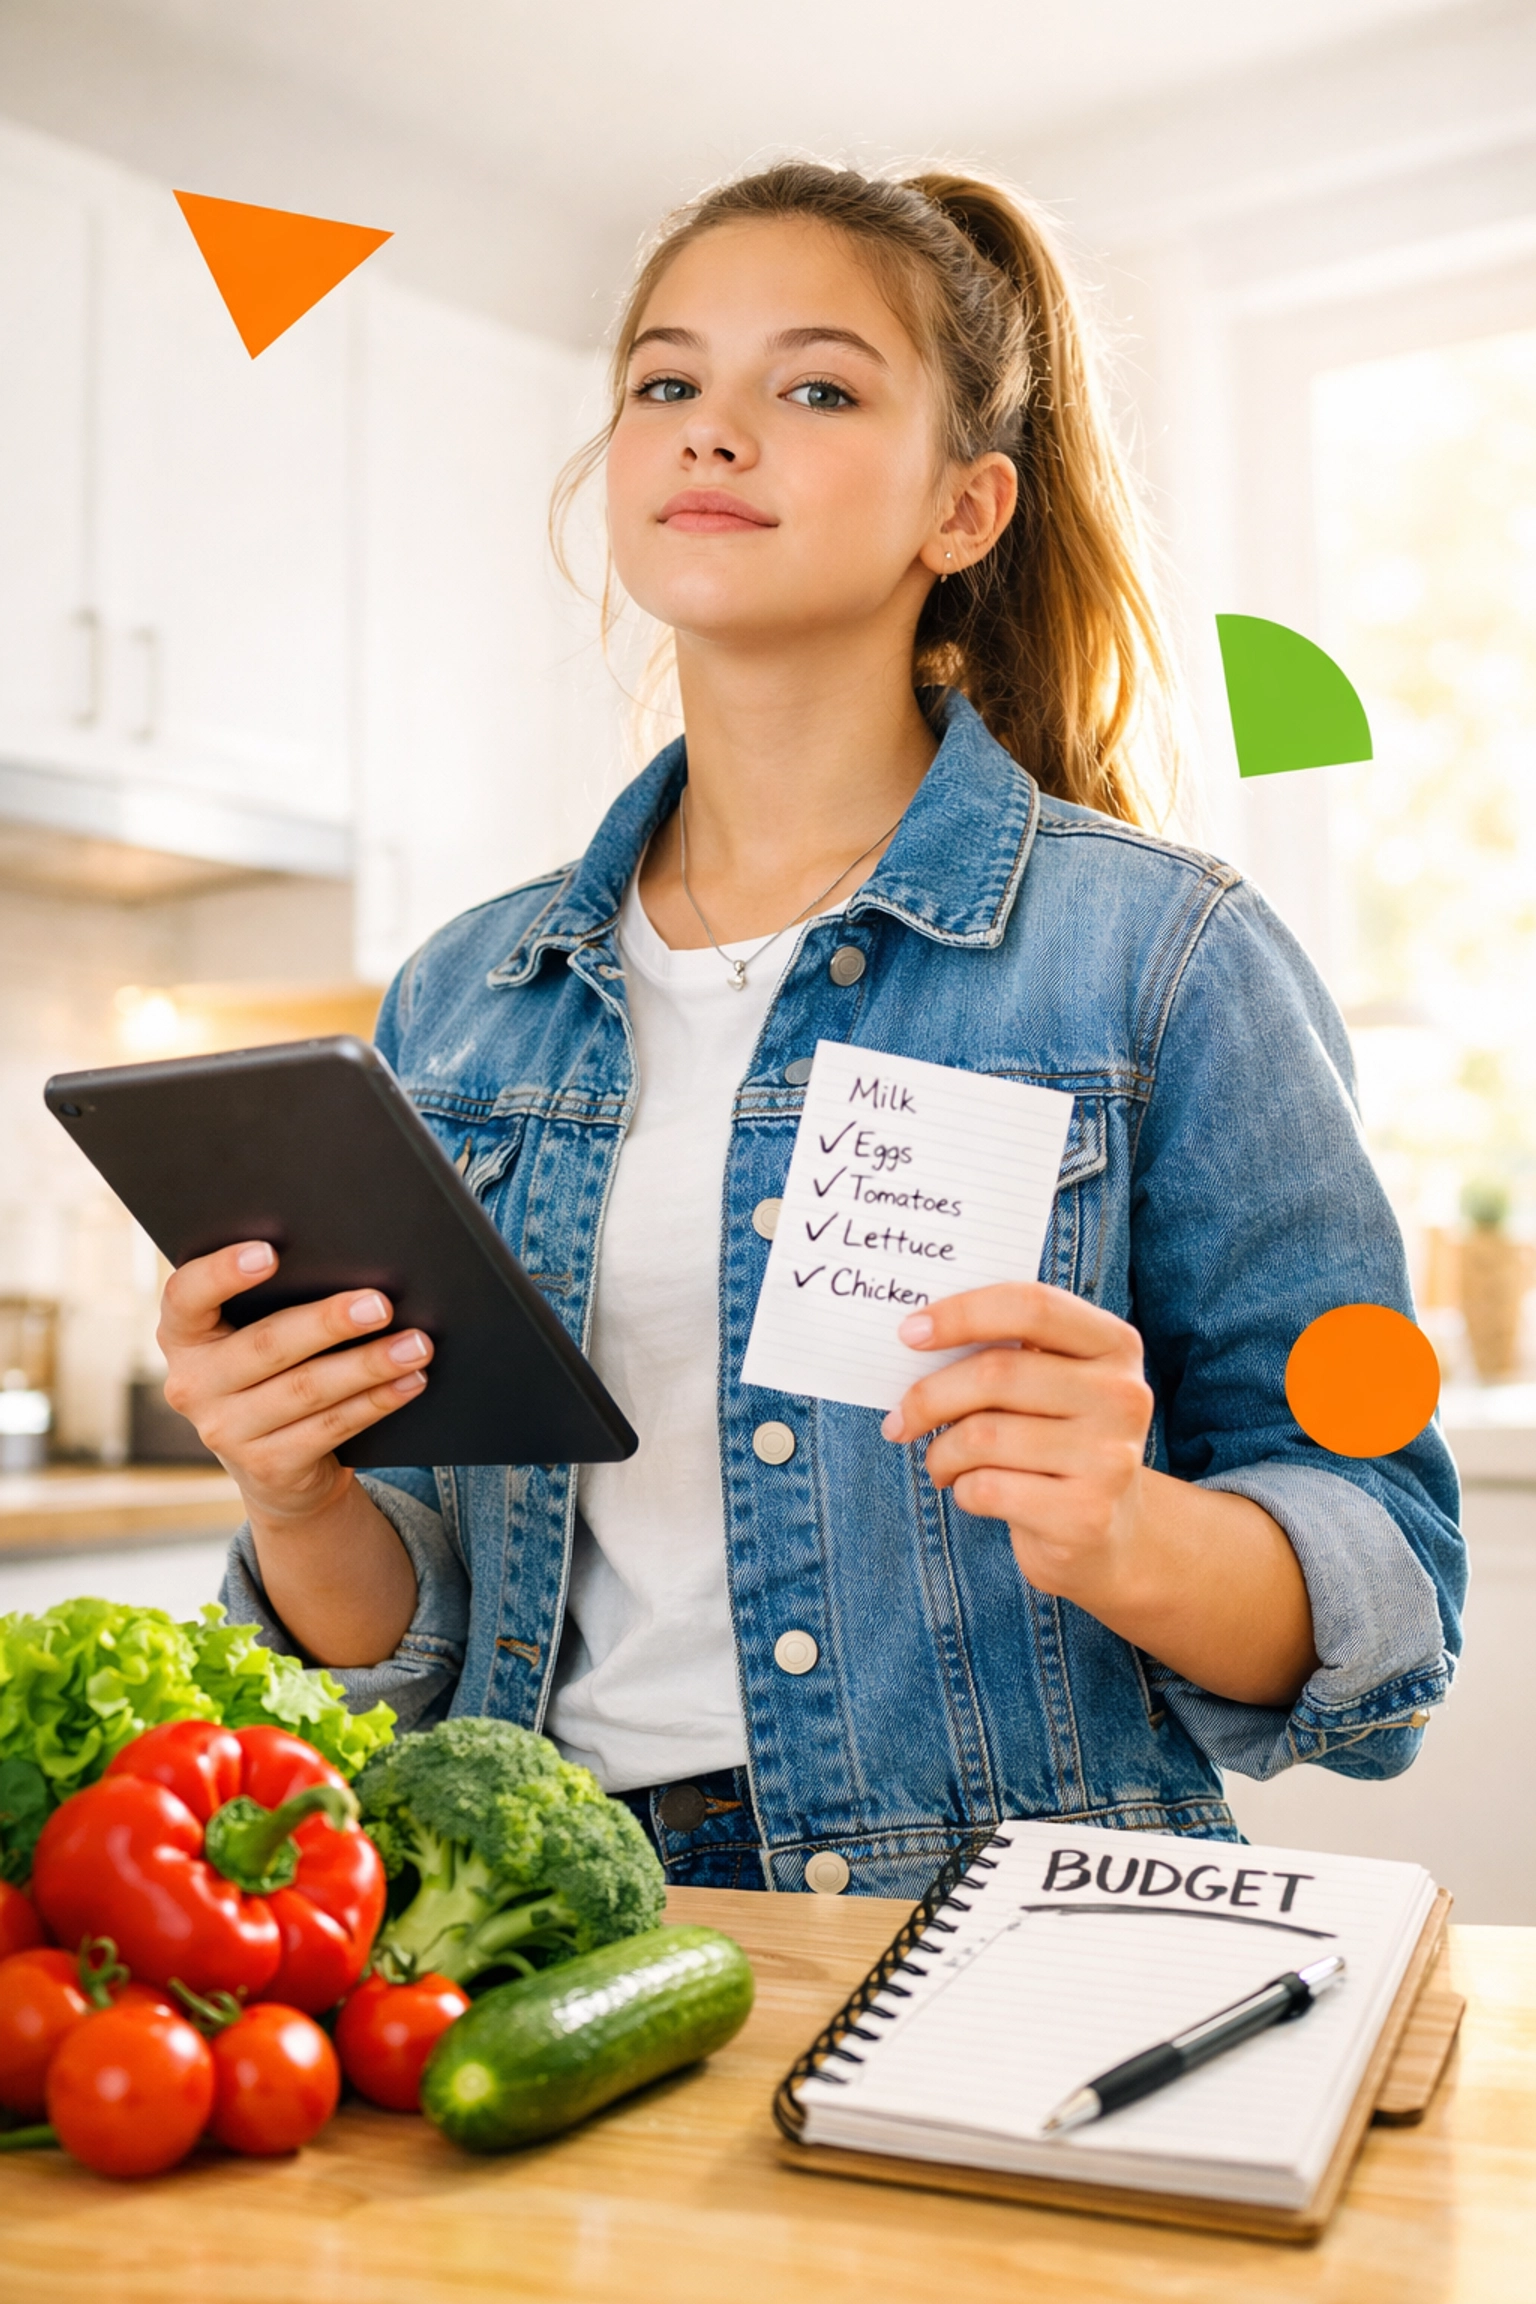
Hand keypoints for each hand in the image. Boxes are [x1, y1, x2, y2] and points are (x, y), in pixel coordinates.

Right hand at [159, 1243, 434, 1526]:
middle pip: (266, 1345)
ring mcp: (226, 1433)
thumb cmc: (273, 1375)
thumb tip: (353, 1270)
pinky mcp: (268, 1468)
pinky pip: (331, 1427)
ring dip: (369, 1364)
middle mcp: (192, 1385)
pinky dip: (377, 1401)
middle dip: (328, 1322)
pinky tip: (410, 1381)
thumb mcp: (253, 1338)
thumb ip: (276, 1304)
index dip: (222, 1272)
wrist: (279, 1471)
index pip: (185, 1296)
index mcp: (183, 1336)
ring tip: (416, 1344)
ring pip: (307, 1389)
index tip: (270, 1251)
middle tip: (381, 1304)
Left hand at [881, 1283, 1153, 1614]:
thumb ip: (1005, 1353)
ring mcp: (1110, 1458)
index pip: (1032, 1307)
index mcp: (1115, 1346)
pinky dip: (962, 1490)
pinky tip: (972, 1492)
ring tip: (941, 1463)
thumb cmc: (1054, 1441)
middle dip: (928, 1397)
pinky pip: (987, 1488)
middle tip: (899, 1420)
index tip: (909, 1333)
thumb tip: (916, 1338)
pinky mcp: (1087, 1515)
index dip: (962, 1313)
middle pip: (996, 1373)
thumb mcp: (1049, 1386)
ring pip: (983, 1436)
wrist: (1107, 1532)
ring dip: (941, 1453)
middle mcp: (1122, 1396)